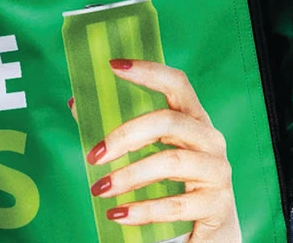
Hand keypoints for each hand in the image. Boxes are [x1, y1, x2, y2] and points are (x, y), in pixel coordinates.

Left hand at [70, 59, 240, 242]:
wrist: (210, 228)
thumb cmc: (174, 181)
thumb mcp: (151, 152)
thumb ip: (118, 129)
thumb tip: (75, 104)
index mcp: (193, 118)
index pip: (176, 83)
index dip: (148, 71)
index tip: (113, 66)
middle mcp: (210, 138)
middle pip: (167, 121)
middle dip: (124, 136)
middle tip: (93, 156)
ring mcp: (217, 170)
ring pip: (170, 162)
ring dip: (128, 176)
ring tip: (99, 189)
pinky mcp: (217, 204)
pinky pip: (176, 205)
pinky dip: (142, 210)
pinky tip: (118, 214)